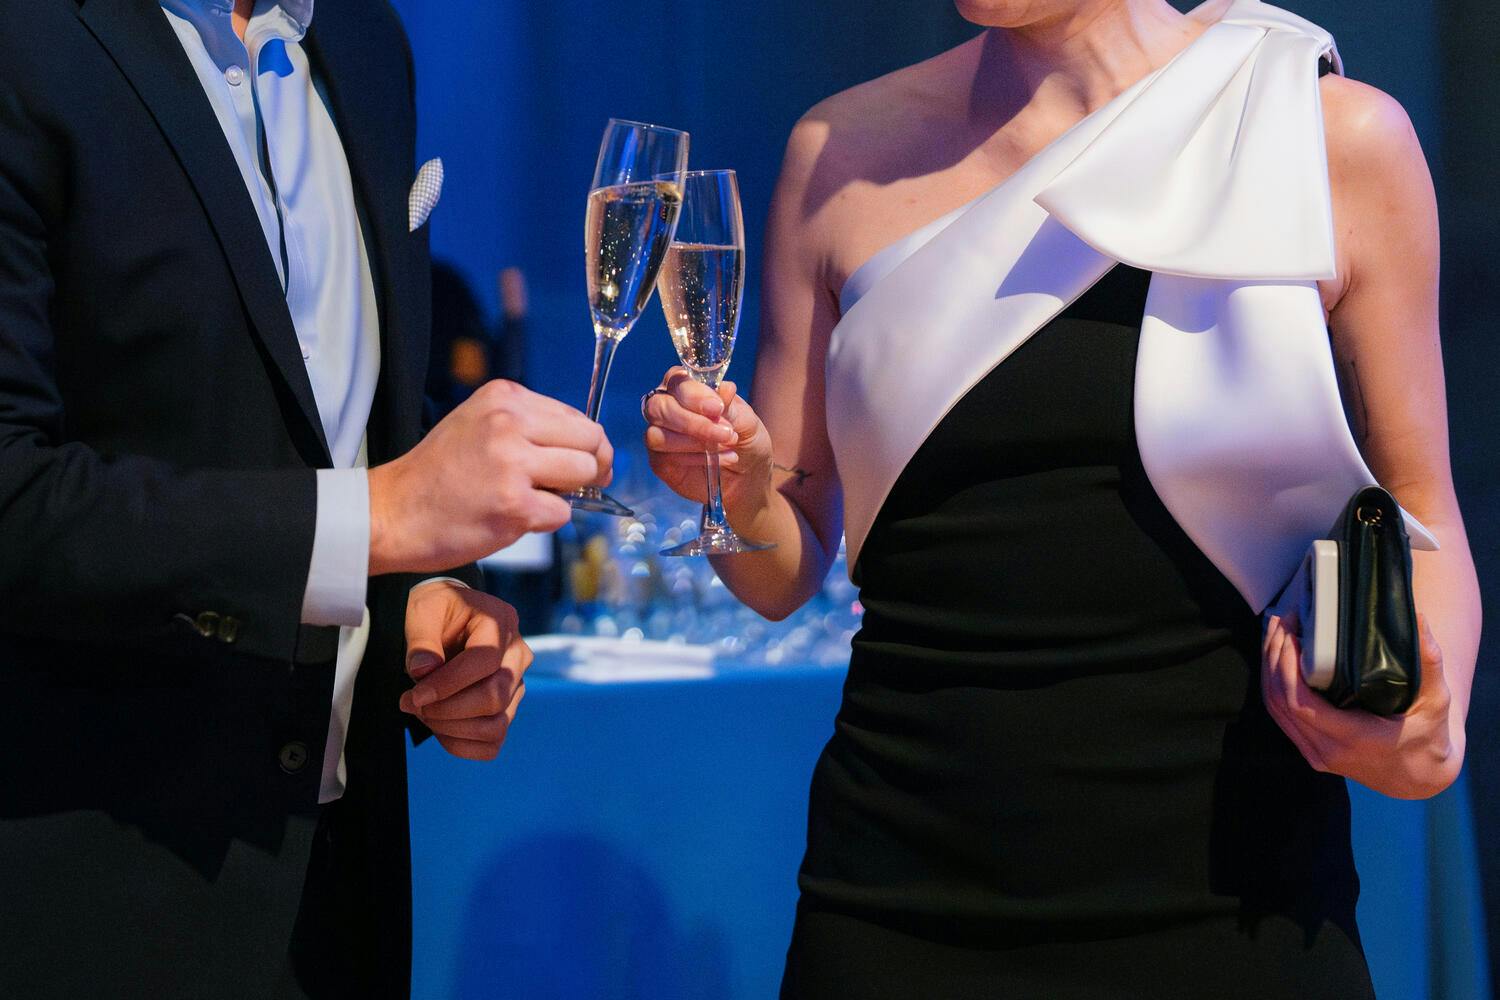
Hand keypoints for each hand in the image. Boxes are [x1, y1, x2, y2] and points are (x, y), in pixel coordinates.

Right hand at [369, 380, 611, 574]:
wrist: (393, 511)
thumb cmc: (438, 474)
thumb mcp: (479, 424)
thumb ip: (529, 428)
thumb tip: (588, 449)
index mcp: (504, 398)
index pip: (576, 416)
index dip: (586, 444)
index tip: (580, 462)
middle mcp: (509, 422)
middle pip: (591, 440)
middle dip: (593, 466)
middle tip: (575, 486)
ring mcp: (512, 463)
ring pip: (584, 473)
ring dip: (568, 494)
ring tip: (534, 499)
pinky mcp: (514, 504)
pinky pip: (563, 513)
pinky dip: (545, 521)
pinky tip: (512, 518)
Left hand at [398, 580, 530, 760]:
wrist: (451, 616)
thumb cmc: (437, 609)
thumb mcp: (423, 610)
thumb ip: (422, 639)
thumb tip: (424, 671)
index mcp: (500, 622)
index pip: (484, 662)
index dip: (447, 685)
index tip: (414, 696)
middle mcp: (518, 654)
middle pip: (494, 697)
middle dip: (447, 709)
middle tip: (412, 704)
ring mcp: (517, 683)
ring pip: (496, 725)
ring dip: (453, 730)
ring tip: (425, 715)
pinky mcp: (508, 708)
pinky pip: (493, 742)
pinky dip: (463, 746)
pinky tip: (440, 729)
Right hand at [642, 367, 772, 514]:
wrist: (748, 479)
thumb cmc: (746, 442)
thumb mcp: (748, 422)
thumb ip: (731, 406)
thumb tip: (724, 388)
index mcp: (687, 390)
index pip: (677, 381)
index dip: (693, 393)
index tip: (717, 408)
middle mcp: (668, 409)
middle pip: (659, 406)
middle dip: (691, 421)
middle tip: (725, 433)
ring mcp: (661, 435)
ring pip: (657, 434)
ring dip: (693, 442)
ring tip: (726, 446)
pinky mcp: (660, 462)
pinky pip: (663, 457)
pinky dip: (691, 458)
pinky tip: (714, 461)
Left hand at [1261, 611, 1460, 798]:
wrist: (1420, 778)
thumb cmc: (1429, 735)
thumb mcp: (1436, 700)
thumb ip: (1429, 661)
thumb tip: (1417, 618)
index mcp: (1354, 738)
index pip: (1300, 703)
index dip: (1286, 667)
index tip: (1291, 635)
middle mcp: (1327, 750)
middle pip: (1280, 702)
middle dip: (1274, 657)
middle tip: (1282, 621)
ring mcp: (1314, 754)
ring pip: (1274, 709)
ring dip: (1269, 668)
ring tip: (1275, 631)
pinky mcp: (1309, 751)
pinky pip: (1280, 716)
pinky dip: (1273, 684)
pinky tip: (1276, 657)